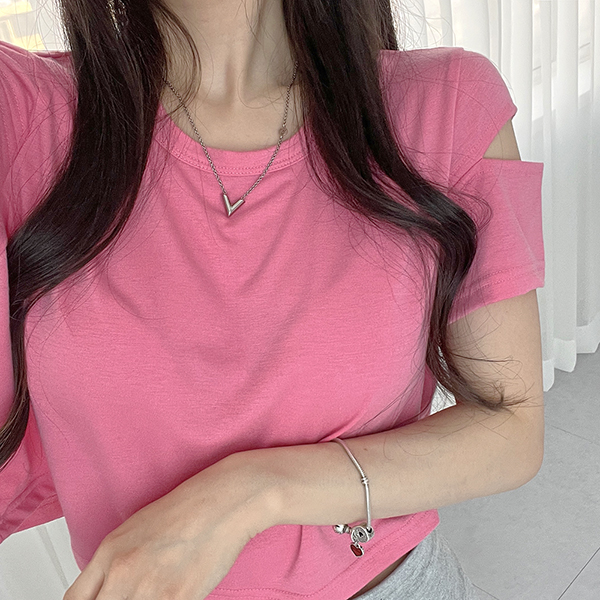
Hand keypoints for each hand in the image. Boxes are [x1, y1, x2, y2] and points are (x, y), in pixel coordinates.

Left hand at [63, 453, 273, 599]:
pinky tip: (177, 592)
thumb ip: (115, 564)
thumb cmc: (187, 509)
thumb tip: (109, 591)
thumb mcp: (137, 528)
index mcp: (109, 552)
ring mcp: (148, 589)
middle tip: (139, 596)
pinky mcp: (177, 599)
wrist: (224, 500)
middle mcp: (122, 572)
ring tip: (161, 590)